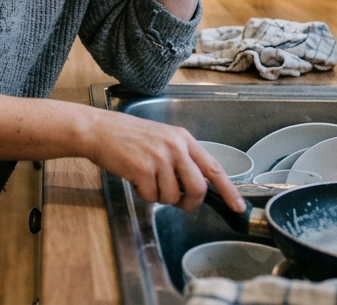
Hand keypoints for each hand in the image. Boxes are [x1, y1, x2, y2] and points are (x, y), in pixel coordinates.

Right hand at [85, 111, 243, 212]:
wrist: (99, 130)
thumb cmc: (128, 136)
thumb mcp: (162, 139)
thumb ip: (182, 159)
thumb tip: (197, 188)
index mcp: (183, 139)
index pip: (213, 168)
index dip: (228, 190)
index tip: (237, 206)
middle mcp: (175, 147)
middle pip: (197, 188)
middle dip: (190, 202)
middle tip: (180, 203)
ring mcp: (159, 158)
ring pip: (173, 196)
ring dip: (161, 197)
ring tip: (148, 181)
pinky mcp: (142, 169)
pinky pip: (152, 197)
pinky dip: (144, 195)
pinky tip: (135, 180)